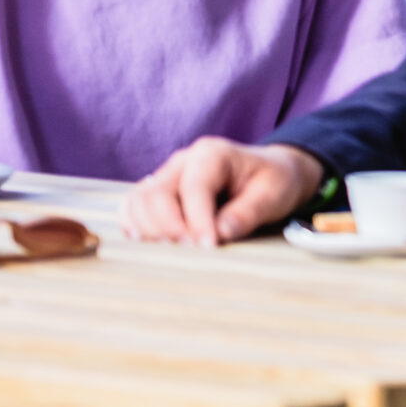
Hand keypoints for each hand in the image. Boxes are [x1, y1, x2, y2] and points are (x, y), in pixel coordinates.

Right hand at [123, 138, 324, 244]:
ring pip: (137, 201)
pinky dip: (135, 227)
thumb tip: (219, 232)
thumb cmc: (272, 181)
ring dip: (149, 231)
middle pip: (156, 194)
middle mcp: (182, 162)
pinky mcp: (157, 194)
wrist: (269, 174)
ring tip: (174, 251)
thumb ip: (248, 212)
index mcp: (212, 154)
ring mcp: (166, 176)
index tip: (208, 247)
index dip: (197, 220)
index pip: (194, 188)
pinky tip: (152, 244)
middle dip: (170, 228)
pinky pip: (132, 208)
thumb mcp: (273, 194)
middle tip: (192, 252)